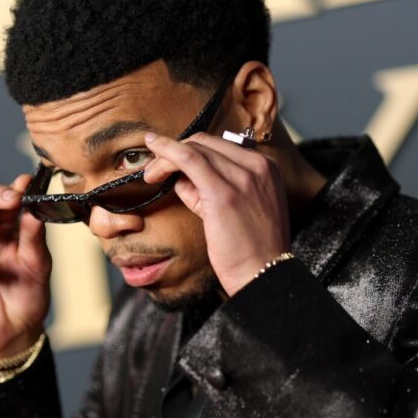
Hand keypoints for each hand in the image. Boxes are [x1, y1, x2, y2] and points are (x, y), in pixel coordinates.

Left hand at [141, 132, 289, 294]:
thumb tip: (180, 177)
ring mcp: (243, 176)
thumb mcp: (238, 209)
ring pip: (195, 148)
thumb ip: (211, 189)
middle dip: (175, 151)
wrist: (263, 274)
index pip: (220, 146)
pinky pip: (189, 158)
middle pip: (206, 143)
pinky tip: (153, 149)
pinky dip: (167, 151)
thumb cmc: (250, 249)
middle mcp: (258, 165)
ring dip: (166, 156)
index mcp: (266, 167)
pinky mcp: (223, 192)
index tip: (172, 163)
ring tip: (151, 174)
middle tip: (155, 170)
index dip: (191, 151)